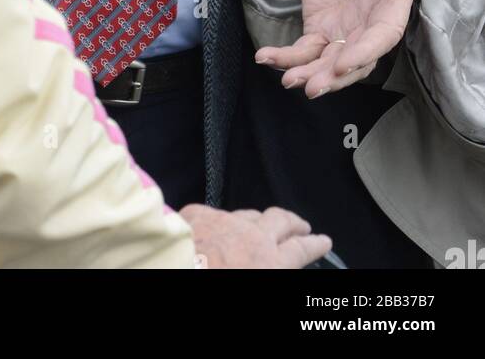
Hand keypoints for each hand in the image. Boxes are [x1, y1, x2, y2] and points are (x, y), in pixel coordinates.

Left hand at [180, 203, 330, 268]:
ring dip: (260, 220)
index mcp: (270, 262)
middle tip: (303, 226)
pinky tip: (219, 226)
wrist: (174, 271)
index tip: (324, 241)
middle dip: (295, 223)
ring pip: (250, 214)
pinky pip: (216, 214)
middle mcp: (253, 237)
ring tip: (263, 224)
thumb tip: (272, 265)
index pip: (301, 250)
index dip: (315, 244)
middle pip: (281, 222)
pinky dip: (222, 221)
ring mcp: (225, 221)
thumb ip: (269, 269)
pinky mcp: (199, 214)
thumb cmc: (214, 285)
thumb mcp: (260, 281)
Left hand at [255, 0, 414, 96]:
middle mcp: (369, 26)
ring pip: (327, 62)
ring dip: (309, 74)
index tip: (342, 64)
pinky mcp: (319, 26)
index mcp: (391, 7)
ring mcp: (343, 30)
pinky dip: (286, 57)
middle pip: (354, 61)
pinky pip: (304, 49)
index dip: (364, 54)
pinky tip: (267, 58)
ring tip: (288, 81)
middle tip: (310, 87)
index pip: (382, 38)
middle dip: (333, 78)